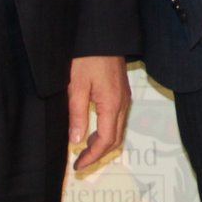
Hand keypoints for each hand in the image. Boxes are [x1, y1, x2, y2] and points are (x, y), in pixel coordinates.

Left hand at [67, 55, 130, 169]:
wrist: (102, 35)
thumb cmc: (87, 58)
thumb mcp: (76, 87)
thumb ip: (77, 115)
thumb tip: (77, 141)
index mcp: (112, 105)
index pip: (106, 141)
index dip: (92, 157)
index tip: (78, 165)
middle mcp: (123, 104)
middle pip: (116, 138)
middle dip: (99, 154)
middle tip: (80, 162)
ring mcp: (125, 97)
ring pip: (118, 129)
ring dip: (103, 143)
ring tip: (84, 148)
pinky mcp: (122, 91)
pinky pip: (118, 118)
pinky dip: (106, 130)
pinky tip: (93, 129)